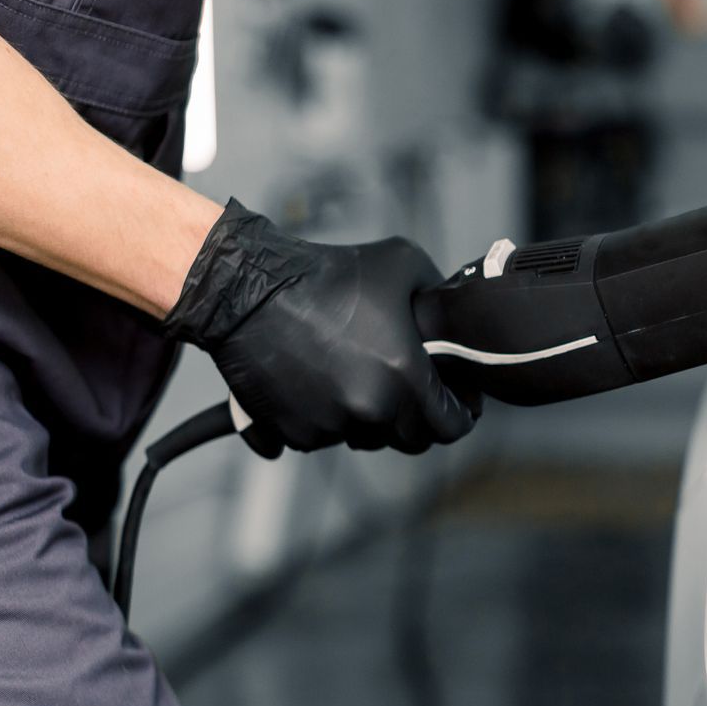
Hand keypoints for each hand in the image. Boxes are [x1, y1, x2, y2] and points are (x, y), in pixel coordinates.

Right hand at [163, 202, 477, 455]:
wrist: (246, 290)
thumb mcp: (404, 265)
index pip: (451, 426)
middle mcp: (368, 408)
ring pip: (365, 439)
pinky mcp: (292, 432)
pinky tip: (321, 387)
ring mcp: (328, 425)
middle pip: (410, 440)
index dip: (460, 414)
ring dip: (369, 420)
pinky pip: (323, 439)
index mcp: (403, 376)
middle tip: (405, 390)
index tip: (453, 401)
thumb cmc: (327, 274)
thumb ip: (440, 299)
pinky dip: (326, 421)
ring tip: (358, 380)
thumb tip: (453, 322)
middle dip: (415, 419)